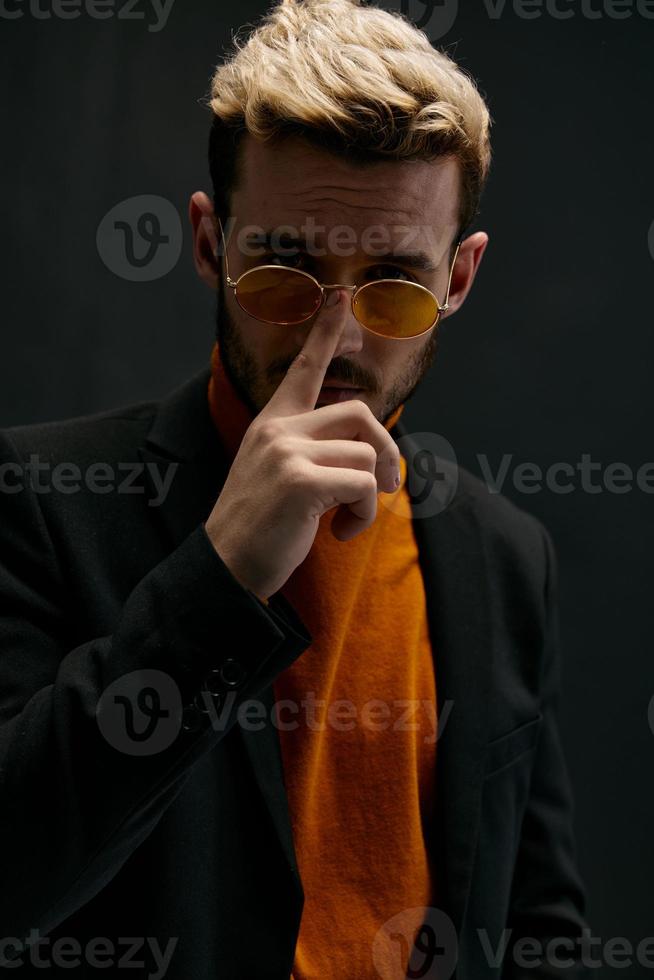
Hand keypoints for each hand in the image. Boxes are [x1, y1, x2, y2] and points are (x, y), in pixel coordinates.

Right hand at [204, 290, 401, 600]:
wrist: (226, 568)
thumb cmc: (260, 528)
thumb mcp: (282, 477)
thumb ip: (316, 454)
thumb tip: (375, 457)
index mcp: (272, 424)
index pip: (303, 370)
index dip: (325, 333)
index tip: (341, 297)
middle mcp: (277, 429)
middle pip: (362, 415)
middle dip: (386, 453)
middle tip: (386, 485)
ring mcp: (287, 452)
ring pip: (367, 455)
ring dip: (370, 497)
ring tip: (344, 520)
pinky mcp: (300, 480)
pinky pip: (363, 485)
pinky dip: (364, 515)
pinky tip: (339, 533)